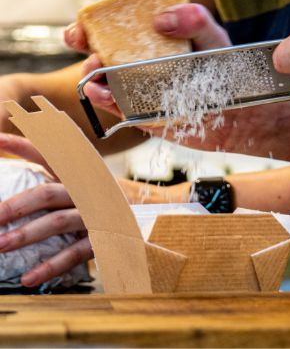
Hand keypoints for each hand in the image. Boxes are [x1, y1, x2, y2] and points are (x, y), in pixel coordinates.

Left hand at [0, 133, 90, 286]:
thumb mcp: (79, 184)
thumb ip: (49, 179)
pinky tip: (28, 278)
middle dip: (16, 205)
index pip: (49, 154)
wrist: (140, 225)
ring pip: (57, 222)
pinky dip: (50, 266)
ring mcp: (94, 215)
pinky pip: (73, 253)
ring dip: (27, 234)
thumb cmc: (96, 204)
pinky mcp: (101, 240)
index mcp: (78, 172)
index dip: (23, 145)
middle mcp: (86, 190)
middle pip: (48, 193)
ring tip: (0, 246)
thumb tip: (9, 184)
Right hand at [65, 0, 230, 115]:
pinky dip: (101, 95)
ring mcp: (131, 78)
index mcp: (157, 26)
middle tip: (81, 32)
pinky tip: (101, 90)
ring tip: (95, 66)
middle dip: (85, 30)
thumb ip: (197, 21)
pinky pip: (110, 100)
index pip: (132, 3)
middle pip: (102, 35)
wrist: (234, 113)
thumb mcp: (214, 39)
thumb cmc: (223, 69)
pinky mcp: (132, 106)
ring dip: (90, 65)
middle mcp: (139, 49)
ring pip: (99, 68)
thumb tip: (162, 18)